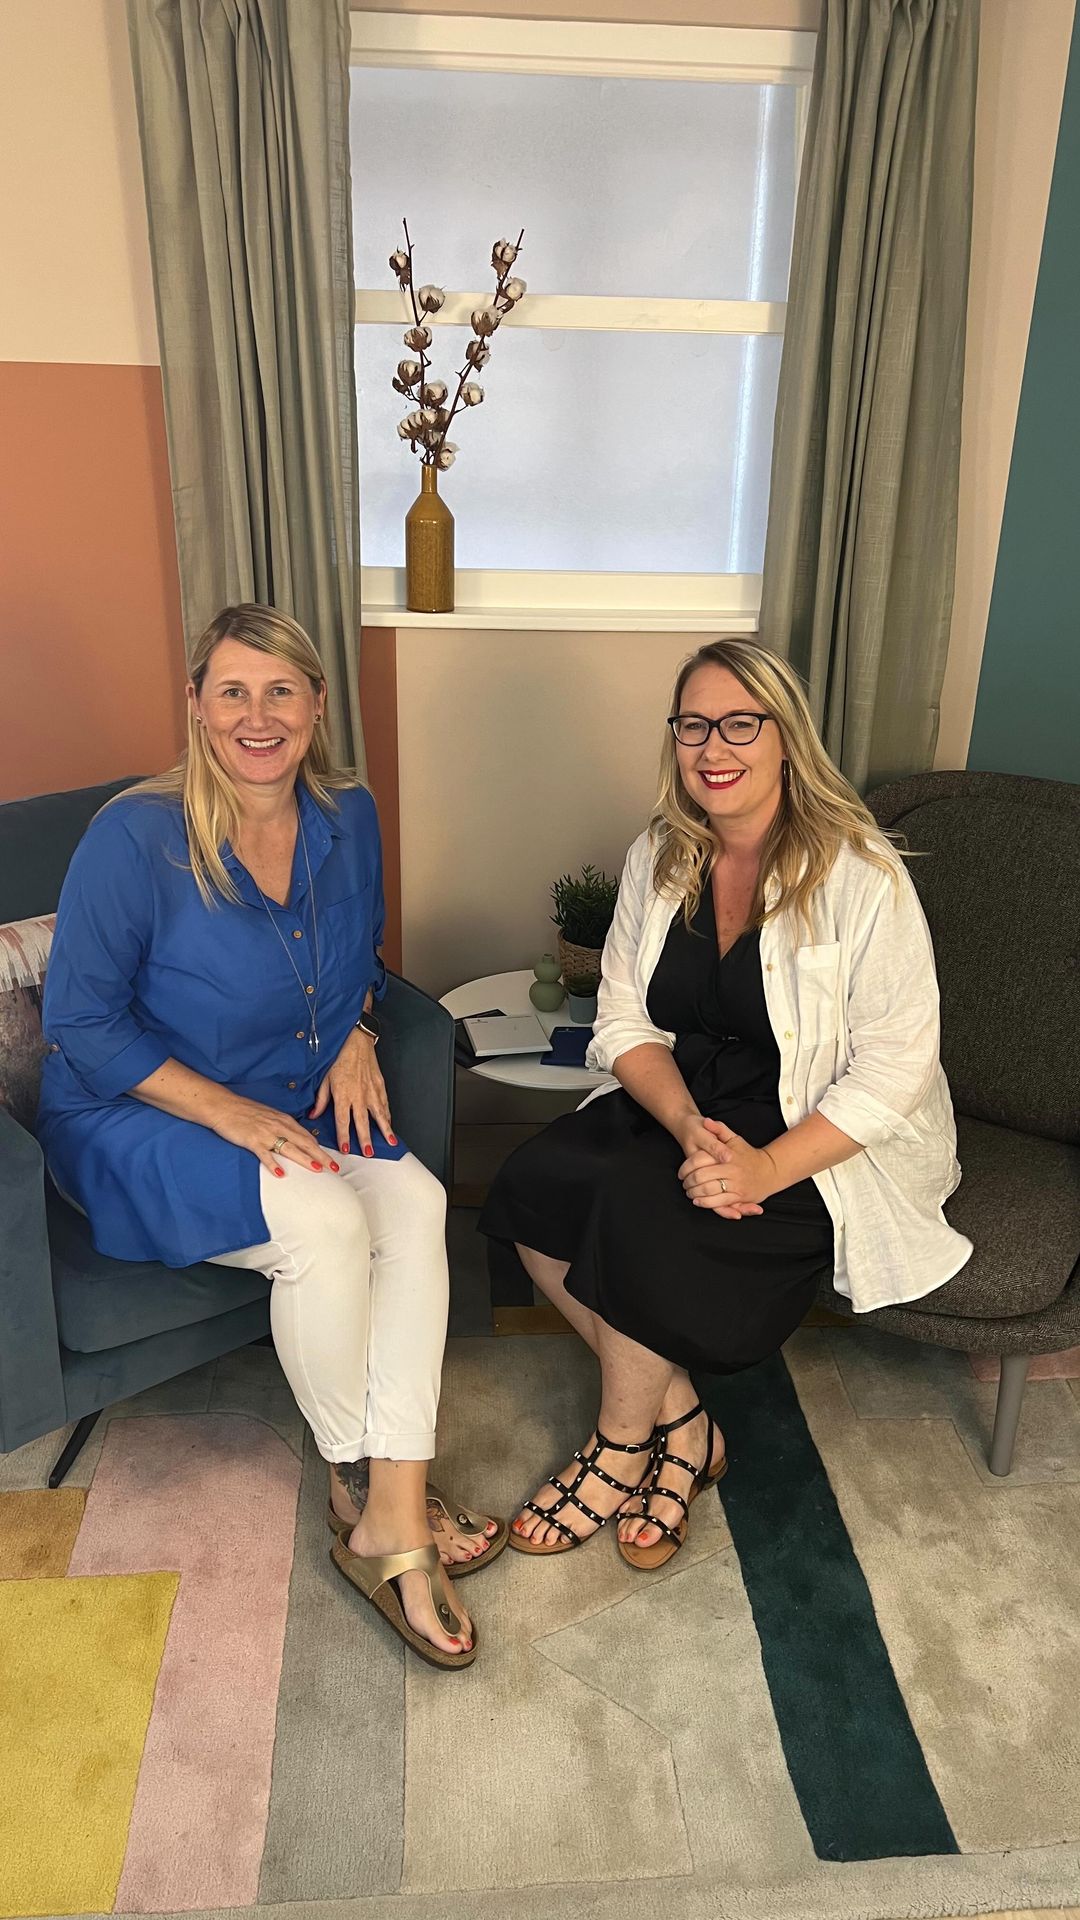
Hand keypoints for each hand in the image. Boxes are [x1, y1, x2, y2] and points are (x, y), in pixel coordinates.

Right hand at [209, 1094, 335, 1176]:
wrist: (224, 1106)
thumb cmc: (246, 1112)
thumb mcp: (270, 1117)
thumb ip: (283, 1127)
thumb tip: (295, 1139)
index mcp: (284, 1121)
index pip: (307, 1137)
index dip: (321, 1149)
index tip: (332, 1159)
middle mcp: (279, 1126)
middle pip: (305, 1143)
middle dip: (321, 1156)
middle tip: (334, 1167)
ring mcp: (266, 1134)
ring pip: (290, 1148)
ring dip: (305, 1159)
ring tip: (317, 1169)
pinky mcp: (252, 1140)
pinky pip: (265, 1154)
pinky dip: (273, 1164)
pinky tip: (280, 1174)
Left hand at [309, 1027, 395, 1158]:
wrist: (356, 1041)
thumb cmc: (339, 1058)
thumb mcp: (324, 1079)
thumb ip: (321, 1100)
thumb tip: (313, 1115)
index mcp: (343, 1095)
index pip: (342, 1120)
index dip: (344, 1136)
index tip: (345, 1149)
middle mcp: (358, 1095)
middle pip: (362, 1122)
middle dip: (365, 1139)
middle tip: (368, 1153)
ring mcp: (371, 1091)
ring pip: (379, 1115)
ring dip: (385, 1130)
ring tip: (390, 1142)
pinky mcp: (380, 1085)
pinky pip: (385, 1104)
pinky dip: (388, 1115)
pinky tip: (390, 1124)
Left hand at [679, 1118, 776, 1216]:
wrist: (771, 1170)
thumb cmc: (749, 1154)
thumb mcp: (735, 1139)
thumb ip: (719, 1129)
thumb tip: (706, 1121)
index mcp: (727, 1156)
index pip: (699, 1161)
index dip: (686, 1168)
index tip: (681, 1172)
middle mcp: (732, 1171)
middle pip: (701, 1177)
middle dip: (688, 1182)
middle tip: (684, 1183)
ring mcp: (736, 1185)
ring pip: (709, 1191)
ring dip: (695, 1193)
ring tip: (689, 1192)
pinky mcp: (740, 1197)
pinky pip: (720, 1203)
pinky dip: (706, 1203)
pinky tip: (698, 1201)